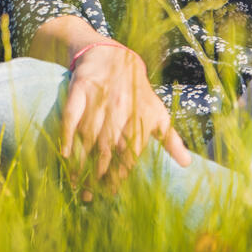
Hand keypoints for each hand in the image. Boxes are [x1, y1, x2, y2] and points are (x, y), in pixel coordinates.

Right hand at [59, 41, 194, 193]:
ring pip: (89, 136)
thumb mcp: (157, 111)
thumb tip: (187, 163)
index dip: (119, 175)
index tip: (109, 192)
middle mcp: (121, 108)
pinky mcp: (80, 89)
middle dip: (97, 175)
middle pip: (108, 148)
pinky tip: (64, 154)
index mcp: (141, 116)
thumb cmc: (137, 90)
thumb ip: (170, 139)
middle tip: (88, 195)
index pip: (130, 152)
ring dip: (80, 162)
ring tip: (74, 184)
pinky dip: (67, 135)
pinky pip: (71, 116)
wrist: (113, 55)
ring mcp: (99, 98)